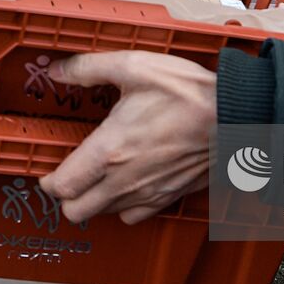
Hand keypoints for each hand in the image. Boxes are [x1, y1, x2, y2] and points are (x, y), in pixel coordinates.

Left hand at [38, 50, 216, 224]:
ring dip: (95, 201)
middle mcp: (124, 179)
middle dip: (67, 197)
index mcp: (110, 149)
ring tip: (100, 178)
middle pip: (76, 211)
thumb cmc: (187, 92)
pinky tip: (128, 184)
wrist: (234, 115)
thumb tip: (58, 71)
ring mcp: (148, 192)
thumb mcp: (134, 66)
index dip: (48, 181)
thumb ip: (89, 68)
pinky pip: (135, 217)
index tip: (49, 171)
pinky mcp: (168, 196)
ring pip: (104, 215)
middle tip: (71, 176)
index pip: (62, 186)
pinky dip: (124, 207)